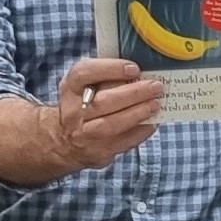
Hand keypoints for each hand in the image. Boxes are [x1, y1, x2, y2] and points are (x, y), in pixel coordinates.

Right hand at [45, 56, 165, 172]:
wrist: (65, 140)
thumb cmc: (83, 105)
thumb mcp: (85, 85)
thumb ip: (107, 76)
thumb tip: (141, 71)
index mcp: (71, 87)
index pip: (85, 73)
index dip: (110, 69)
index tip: (134, 68)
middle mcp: (74, 111)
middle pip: (103, 101)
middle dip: (134, 93)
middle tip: (155, 86)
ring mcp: (84, 134)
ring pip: (112, 124)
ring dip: (138, 113)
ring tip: (155, 104)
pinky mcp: (98, 152)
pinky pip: (123, 142)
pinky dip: (141, 131)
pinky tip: (152, 122)